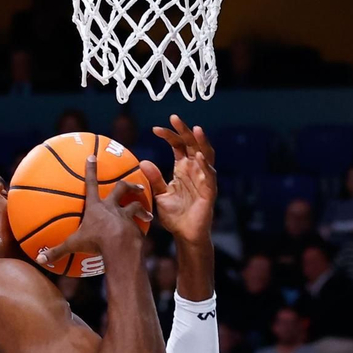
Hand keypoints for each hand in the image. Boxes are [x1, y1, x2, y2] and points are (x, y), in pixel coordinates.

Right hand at [36, 155, 147, 268]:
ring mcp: (126, 216)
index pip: (90, 184)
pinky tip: (144, 233)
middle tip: (137, 184)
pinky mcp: (136, 227)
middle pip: (121, 188)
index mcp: (96, 207)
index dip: (90, 170)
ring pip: (137, 206)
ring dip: (142, 207)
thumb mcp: (73, 246)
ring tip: (148, 214)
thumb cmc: (95, 243)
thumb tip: (39, 259)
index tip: (92, 157)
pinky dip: (142, 227)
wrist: (120, 247)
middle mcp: (112, 208)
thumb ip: (57, 251)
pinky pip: (140, 225)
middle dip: (129, 184)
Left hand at [139, 116, 217, 243]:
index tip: (154, 129)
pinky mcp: (210, 190)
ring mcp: (204, 178)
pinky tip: (199, 156)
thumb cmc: (175, 214)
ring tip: (196, 129)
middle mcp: (195, 169)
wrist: (185, 234)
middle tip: (174, 118)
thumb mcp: (160, 193)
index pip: (178, 145)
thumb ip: (154, 178)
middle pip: (192, 144)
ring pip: (206, 154)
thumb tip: (143, 161)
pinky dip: (206, 165)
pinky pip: (209, 175)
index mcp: (183, 168)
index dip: (169, 135)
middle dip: (184, 130)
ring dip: (201, 141)